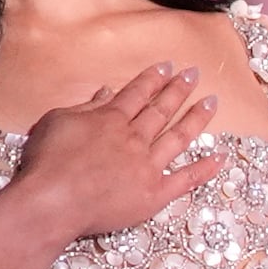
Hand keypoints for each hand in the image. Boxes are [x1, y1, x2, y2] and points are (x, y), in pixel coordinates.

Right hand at [0, 64, 226, 247]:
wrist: (51, 201)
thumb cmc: (46, 162)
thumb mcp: (56, 121)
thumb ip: (85, 107)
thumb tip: (106, 93)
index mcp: (110, 120)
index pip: (136, 93)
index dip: (153, 78)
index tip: (168, 66)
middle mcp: (134, 139)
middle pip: (161, 110)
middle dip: (178, 90)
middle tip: (194, 74)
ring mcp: (147, 166)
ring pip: (179, 137)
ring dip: (196, 118)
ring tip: (211, 102)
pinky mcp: (154, 194)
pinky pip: (185, 179)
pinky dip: (205, 169)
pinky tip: (220, 157)